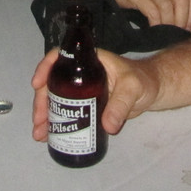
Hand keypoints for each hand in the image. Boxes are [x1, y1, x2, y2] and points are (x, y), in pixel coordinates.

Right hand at [31, 47, 160, 140]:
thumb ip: (121, 104)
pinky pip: (66, 111)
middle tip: (39, 121)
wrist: (153, 92)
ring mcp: (82, 89)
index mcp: (90, 60)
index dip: (45, 67)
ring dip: (46, 115)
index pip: (61, 56)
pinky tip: (50, 134)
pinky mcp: (86, 104)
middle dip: (42, 101)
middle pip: (53, 82)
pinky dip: (56, 122)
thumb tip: (106, 126)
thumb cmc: (144, 81)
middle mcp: (81, 72)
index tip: (37, 84)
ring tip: (40, 133)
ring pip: (56, 99)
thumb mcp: (133, 88)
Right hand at [105, 0, 190, 29]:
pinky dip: (157, 24)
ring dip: (170, 24)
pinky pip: (154, 12)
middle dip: (183, 21)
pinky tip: (155, 28)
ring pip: (169, 7)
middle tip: (178, 32)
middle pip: (183, 1)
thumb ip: (180, 6)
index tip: (189, 28)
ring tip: (167, 32)